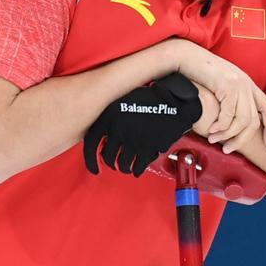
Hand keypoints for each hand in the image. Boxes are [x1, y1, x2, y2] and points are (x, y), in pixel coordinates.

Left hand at [83, 73, 201, 176]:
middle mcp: (118, 129)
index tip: (94, 167)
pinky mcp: (148, 148)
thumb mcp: (123, 98)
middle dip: (111, 163)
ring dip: (124, 167)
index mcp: (109, 116)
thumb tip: (106, 136)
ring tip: (127, 166)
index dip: (90, 160)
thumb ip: (112, 116)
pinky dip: (137, 170)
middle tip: (114, 163)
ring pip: (123, 164)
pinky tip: (138, 168)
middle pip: (108, 157)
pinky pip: (138, 166)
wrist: (174, 98)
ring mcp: (133, 140)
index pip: (91, 144)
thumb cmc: (151, 95)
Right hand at [172, 40, 265, 149]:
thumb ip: (230, 101)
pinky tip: (211, 130)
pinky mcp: (228, 86)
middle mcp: (247, 84)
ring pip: (243, 120)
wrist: (187, 57)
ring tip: (214, 140)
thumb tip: (231, 124)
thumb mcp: (221, 86)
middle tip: (229, 149)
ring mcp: (239, 84)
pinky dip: (220, 126)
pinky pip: (228, 114)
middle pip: (255, 121)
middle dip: (242, 139)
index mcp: (248, 84)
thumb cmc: (199, 73)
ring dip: (228, 135)